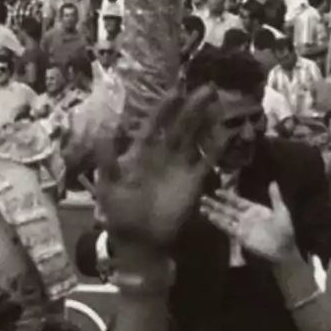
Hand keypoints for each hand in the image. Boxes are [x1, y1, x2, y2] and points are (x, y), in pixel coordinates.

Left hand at [95, 88, 215, 250]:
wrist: (140, 243)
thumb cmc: (120, 215)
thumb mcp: (107, 187)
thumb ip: (106, 159)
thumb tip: (103, 130)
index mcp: (140, 154)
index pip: (153, 125)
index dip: (164, 109)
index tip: (176, 91)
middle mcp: (162, 155)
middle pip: (179, 126)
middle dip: (192, 108)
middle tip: (208, 88)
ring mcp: (179, 167)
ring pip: (194, 138)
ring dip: (205, 121)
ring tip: (218, 102)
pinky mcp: (193, 182)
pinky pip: (207, 161)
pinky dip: (217, 147)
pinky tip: (227, 132)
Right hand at [200, 182, 298, 264]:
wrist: (283, 250)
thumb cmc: (285, 231)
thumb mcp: (282, 211)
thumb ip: (275, 197)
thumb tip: (273, 182)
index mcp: (255, 209)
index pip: (238, 200)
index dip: (228, 196)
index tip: (217, 191)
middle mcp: (245, 217)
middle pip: (227, 208)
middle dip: (215, 203)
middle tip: (203, 197)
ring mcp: (241, 226)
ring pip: (224, 217)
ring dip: (213, 212)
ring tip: (202, 207)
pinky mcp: (239, 235)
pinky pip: (227, 227)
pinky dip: (218, 222)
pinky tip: (210, 217)